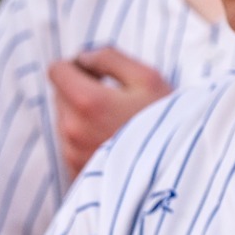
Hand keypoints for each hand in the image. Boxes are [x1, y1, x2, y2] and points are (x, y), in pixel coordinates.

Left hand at [49, 49, 172, 179]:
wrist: (177, 176)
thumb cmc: (168, 124)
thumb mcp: (148, 79)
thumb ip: (110, 57)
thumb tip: (84, 58)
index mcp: (87, 102)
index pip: (57, 70)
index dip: (78, 65)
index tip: (99, 73)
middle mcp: (72, 129)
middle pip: (60, 94)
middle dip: (82, 90)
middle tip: (116, 99)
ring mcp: (72, 154)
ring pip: (66, 120)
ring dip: (85, 116)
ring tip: (120, 124)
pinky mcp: (76, 172)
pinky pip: (72, 144)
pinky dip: (88, 138)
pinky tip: (116, 142)